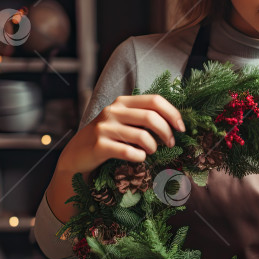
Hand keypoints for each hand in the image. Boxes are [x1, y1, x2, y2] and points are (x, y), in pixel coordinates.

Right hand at [57, 94, 185, 174]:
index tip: (182, 128)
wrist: (76, 155)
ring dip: (153, 147)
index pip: (155, 100)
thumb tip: (175, 124)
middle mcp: (113, 111)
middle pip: (151, 117)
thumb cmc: (107, 139)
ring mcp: (104, 128)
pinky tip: (139, 158)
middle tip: (171, 144)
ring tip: (151, 152)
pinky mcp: (99, 145)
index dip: (173, 113)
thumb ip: (142, 118)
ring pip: (142, 136)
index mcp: (122, 102)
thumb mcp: (123, 122)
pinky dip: (140, 157)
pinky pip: (128, 152)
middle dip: (167, 132)